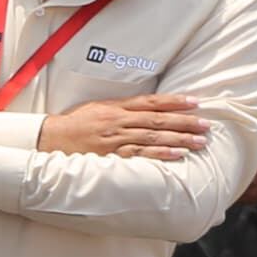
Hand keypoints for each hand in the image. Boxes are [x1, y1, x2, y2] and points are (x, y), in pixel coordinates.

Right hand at [39, 93, 210, 159]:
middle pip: (158, 120)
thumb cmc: (75, 124)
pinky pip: (140, 154)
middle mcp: (119, 121)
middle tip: (206, 125)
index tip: (196, 102)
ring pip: (153, 137)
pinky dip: (160, 153)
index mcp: (116, 107)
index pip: (151, 102)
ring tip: (200, 142)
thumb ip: (121, 108)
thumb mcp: (98, 108)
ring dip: (179, 139)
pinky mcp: (111, 155)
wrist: (50, 139)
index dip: (174, 101)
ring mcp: (116, 138)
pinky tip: (177, 154)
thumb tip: (146, 108)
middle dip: (185, 122)